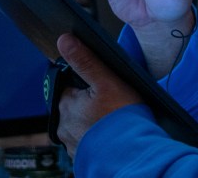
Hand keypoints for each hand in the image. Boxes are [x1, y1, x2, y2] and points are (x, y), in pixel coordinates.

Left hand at [54, 34, 141, 154]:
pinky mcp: (82, 158)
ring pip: (80, 125)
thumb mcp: (107, 81)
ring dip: (92, 123)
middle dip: (89, 104)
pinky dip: (96, 138)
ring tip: (113, 122)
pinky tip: (111, 135)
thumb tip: (64, 40)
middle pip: (74, 106)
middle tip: (111, 106)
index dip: (86, 85)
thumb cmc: (123, 118)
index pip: (69, 87)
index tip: (102, 88)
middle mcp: (64, 126)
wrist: (133, 154)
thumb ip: (85, 61)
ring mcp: (72, 144)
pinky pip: (87, 142)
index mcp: (66, 105)